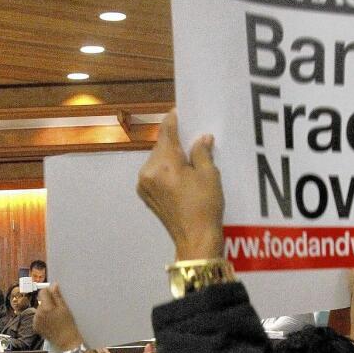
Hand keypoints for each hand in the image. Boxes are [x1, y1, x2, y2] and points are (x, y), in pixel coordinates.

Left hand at [33, 285, 82, 350]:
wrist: (66, 341)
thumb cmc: (68, 325)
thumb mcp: (65, 308)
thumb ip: (57, 295)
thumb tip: (53, 285)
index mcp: (46, 307)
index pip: (42, 292)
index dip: (49, 292)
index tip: (55, 295)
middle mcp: (38, 313)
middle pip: (41, 301)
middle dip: (48, 303)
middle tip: (57, 310)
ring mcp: (35, 321)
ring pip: (39, 309)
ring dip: (45, 311)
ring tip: (54, 318)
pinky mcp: (35, 326)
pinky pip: (38, 317)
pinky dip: (42, 318)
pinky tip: (50, 323)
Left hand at [137, 109, 224, 260]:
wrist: (196, 240)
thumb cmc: (205, 207)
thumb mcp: (209, 176)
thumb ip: (201, 152)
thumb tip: (201, 139)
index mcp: (164, 164)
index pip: (166, 133)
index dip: (173, 120)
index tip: (179, 112)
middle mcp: (148, 171)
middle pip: (160, 147)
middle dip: (174, 142)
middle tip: (190, 138)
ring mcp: (144, 185)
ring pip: (157, 161)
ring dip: (170, 157)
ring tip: (188, 159)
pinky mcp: (146, 196)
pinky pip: (155, 174)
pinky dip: (166, 170)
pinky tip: (180, 174)